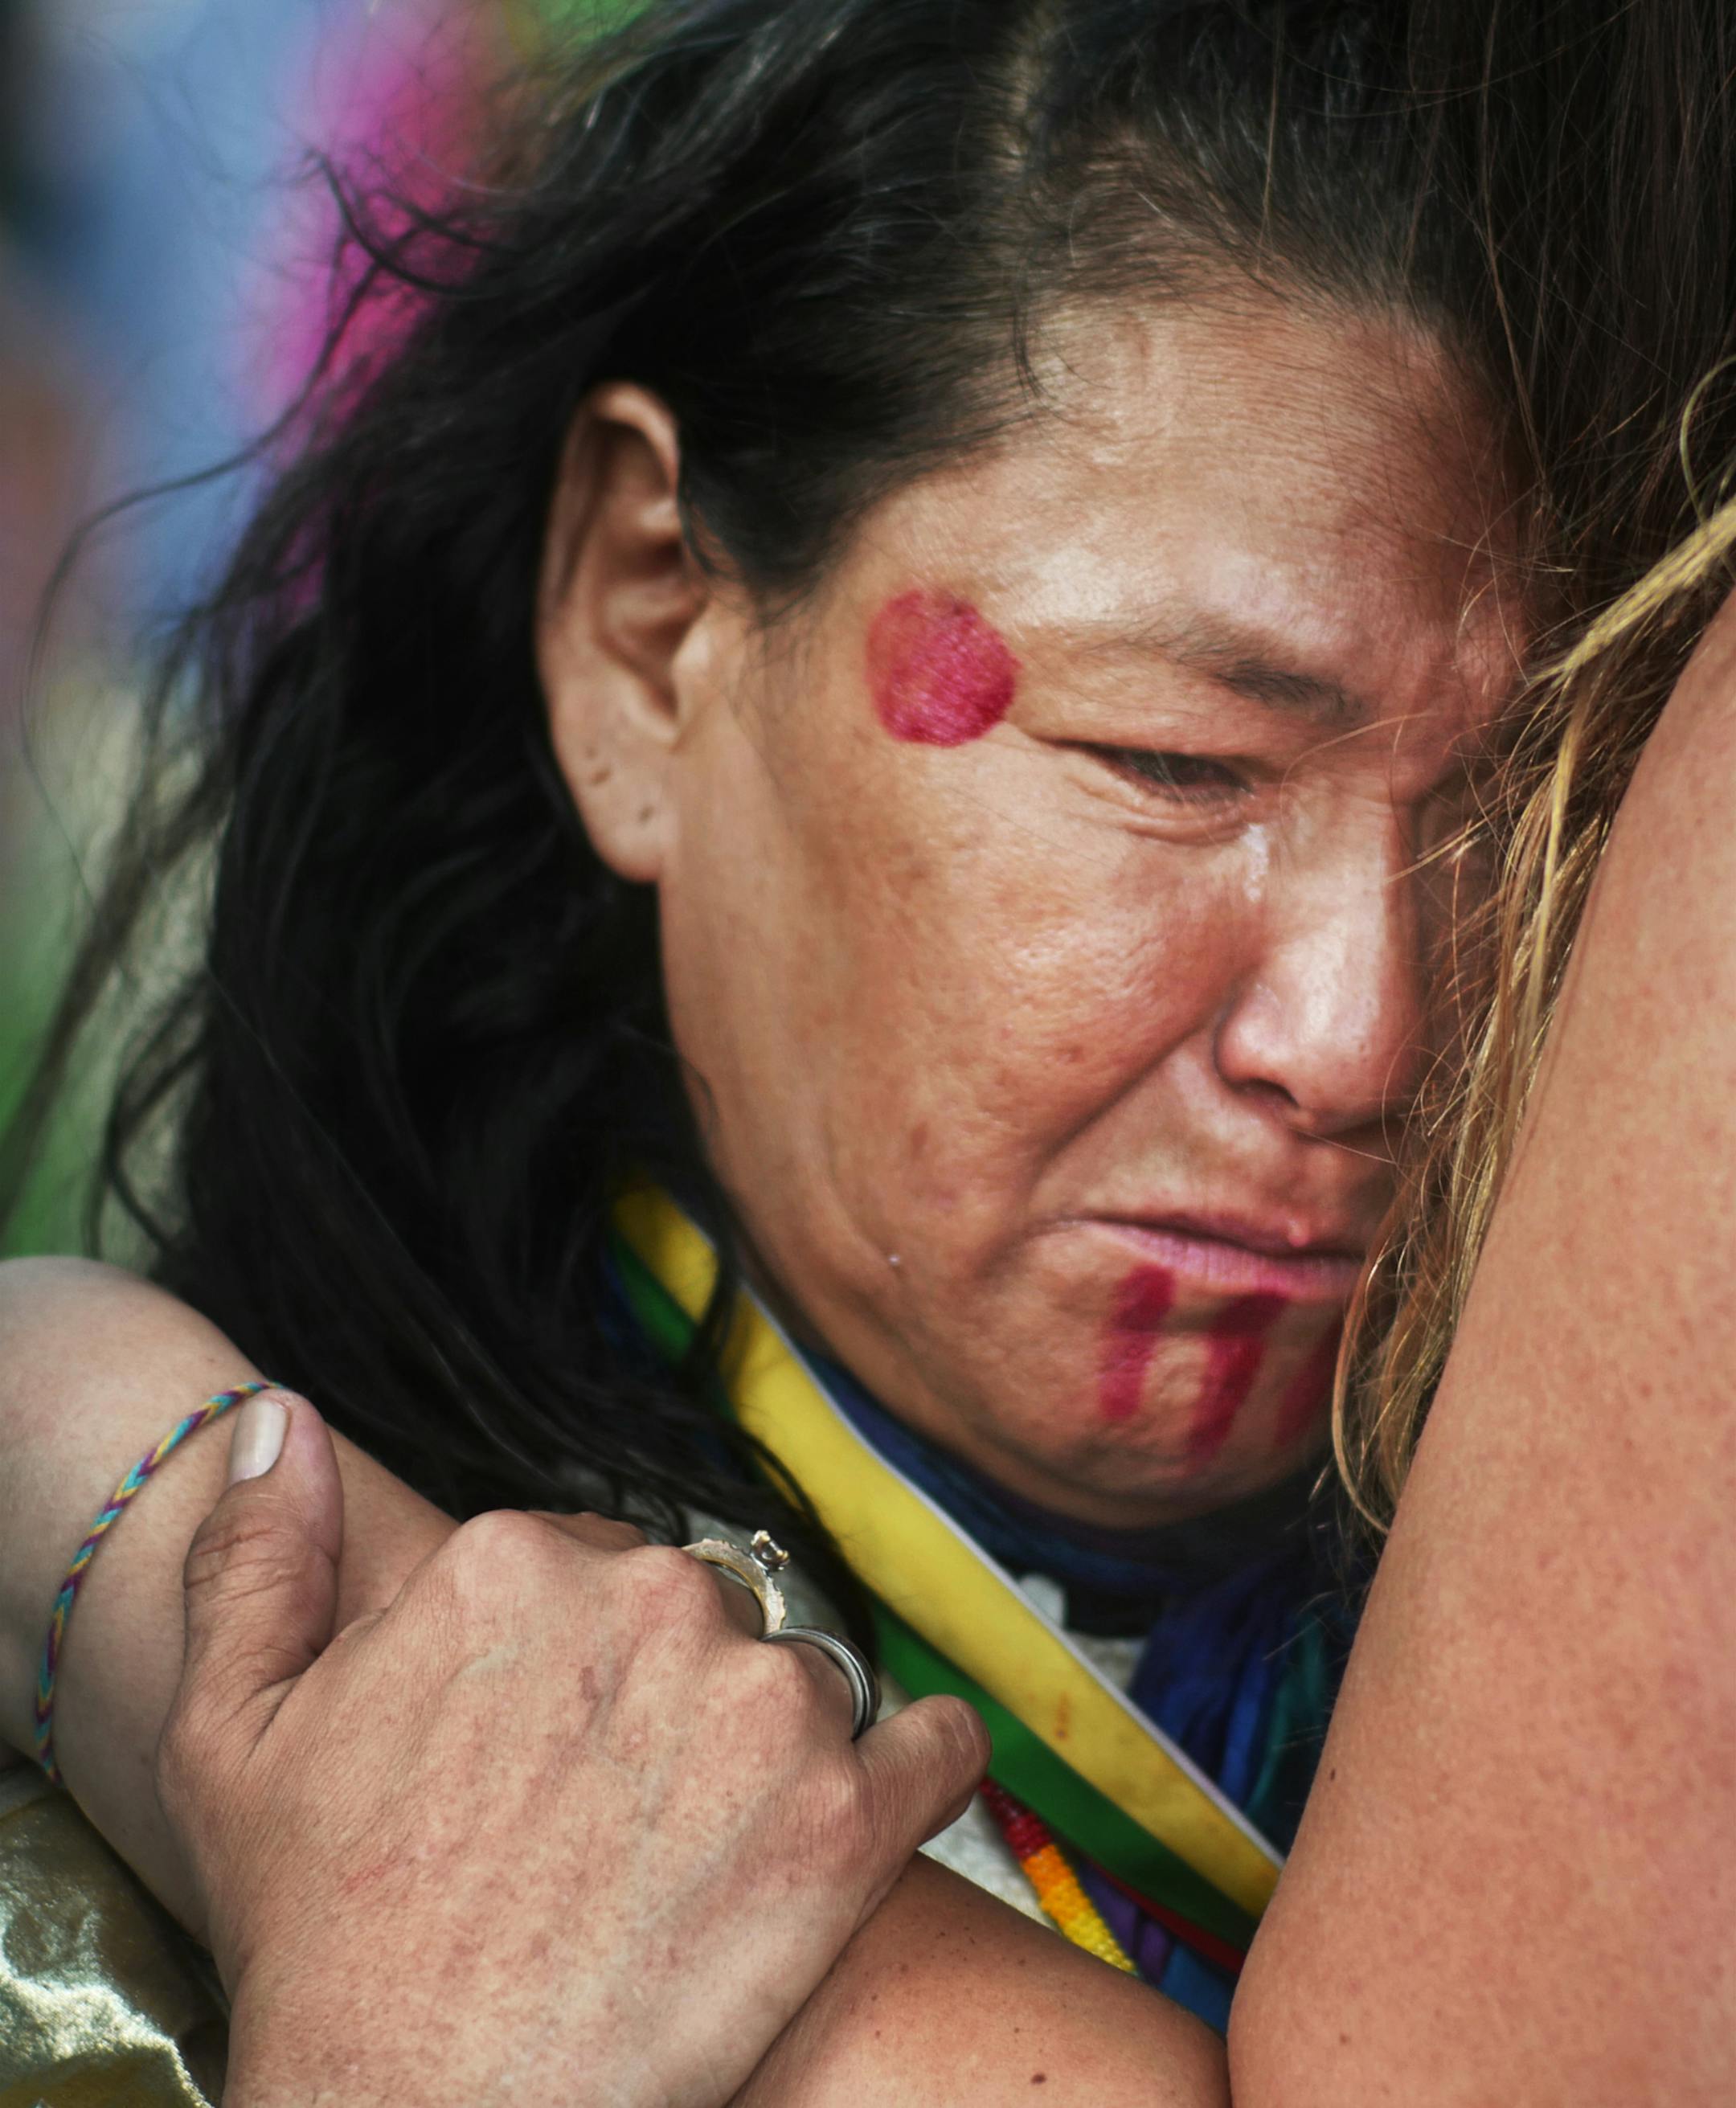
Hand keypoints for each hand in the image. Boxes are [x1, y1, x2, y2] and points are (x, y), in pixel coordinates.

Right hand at [157, 1389, 987, 2107]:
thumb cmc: (326, 1941)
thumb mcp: (232, 1731)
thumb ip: (260, 1552)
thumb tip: (281, 1420)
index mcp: (515, 1559)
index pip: (592, 1562)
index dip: (571, 1663)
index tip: (543, 1749)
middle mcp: (652, 1599)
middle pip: (701, 1612)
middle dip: (670, 1696)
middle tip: (613, 1819)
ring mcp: (762, 1703)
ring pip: (802, 1677)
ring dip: (773, 1747)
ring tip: (702, 1856)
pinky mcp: (850, 1815)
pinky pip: (937, 1745)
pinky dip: (922, 1769)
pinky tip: (874, 1812)